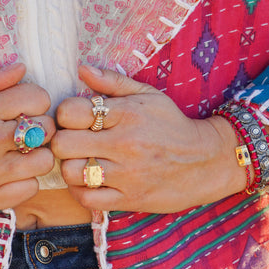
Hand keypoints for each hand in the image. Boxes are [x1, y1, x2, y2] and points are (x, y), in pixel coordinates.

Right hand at [0, 63, 54, 225]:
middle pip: (46, 129)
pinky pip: (29, 189)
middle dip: (40, 128)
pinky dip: (24, 182)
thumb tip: (21, 68)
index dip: (36, 101)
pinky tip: (9, 176)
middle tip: (25, 133)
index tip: (24, 108)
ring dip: (36, 157)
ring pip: (44, 161)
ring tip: (20, 156)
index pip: (37, 98)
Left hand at [51, 65, 245, 213]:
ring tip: (79, 162)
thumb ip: (112, 82)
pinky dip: (80, 190)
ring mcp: (127, 175)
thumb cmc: (172, 125)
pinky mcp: (130, 199)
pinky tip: (88, 181)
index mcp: (127, 114)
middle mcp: (125, 144)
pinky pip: (87, 198)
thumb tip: (81, 70)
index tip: (74, 119)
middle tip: (70, 142)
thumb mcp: (148, 95)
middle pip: (64, 144)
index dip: (65, 114)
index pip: (71, 112)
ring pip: (72, 173)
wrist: (207, 161)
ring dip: (69, 167)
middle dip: (61, 142)